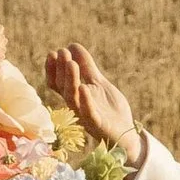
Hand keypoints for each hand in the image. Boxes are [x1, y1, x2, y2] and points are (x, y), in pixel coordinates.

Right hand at [44, 42, 140, 164]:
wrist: (126, 134)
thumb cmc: (110, 110)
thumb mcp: (98, 83)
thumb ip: (87, 67)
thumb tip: (73, 45)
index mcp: (75, 96)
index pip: (57, 83)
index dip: (53, 69)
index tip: (54, 53)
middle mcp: (77, 106)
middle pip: (63, 88)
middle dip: (61, 70)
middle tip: (62, 52)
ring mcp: (86, 116)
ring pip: (73, 99)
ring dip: (70, 81)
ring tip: (71, 63)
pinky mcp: (98, 125)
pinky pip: (89, 114)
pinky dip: (86, 101)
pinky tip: (85, 87)